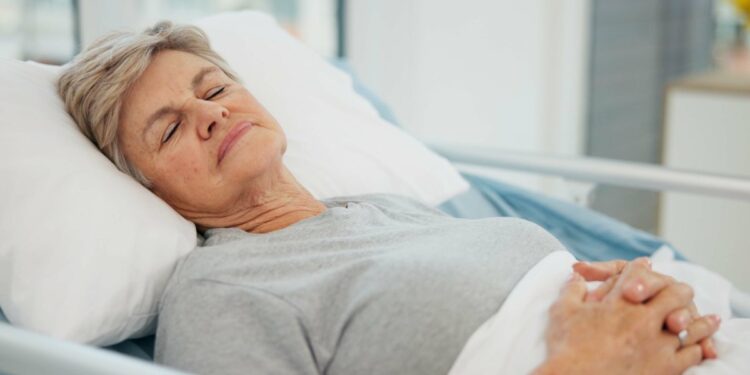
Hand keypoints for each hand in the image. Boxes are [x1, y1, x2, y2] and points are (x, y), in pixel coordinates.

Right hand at [534, 261, 720, 374]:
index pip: (637, 272)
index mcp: (619, 302)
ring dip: (697, 319)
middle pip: (673, 293)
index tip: (644, 265)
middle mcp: (643, 319)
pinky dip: (697, 347)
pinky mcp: (665, 368)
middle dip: (675, 289)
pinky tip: (700, 347)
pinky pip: (691, 353)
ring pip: (689, 324)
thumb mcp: (562, 311)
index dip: (640, 267)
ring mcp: (657, 344)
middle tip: (679, 291)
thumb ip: (572, 290)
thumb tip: (575, 276)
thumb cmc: (566, 348)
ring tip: (709, 318)